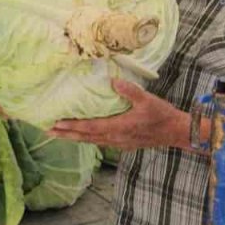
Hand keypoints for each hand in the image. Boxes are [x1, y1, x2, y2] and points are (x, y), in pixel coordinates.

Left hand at [49, 79, 192, 150]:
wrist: (177, 132)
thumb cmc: (162, 115)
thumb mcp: (148, 100)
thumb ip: (130, 91)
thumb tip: (113, 81)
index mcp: (119, 127)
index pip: (90, 127)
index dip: (72, 126)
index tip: (56, 124)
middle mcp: (116, 138)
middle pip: (86, 137)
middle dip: (66, 134)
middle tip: (47, 131)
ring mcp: (119, 143)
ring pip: (91, 141)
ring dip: (74, 138)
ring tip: (58, 134)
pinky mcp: (123, 144)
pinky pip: (99, 142)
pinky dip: (87, 139)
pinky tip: (81, 136)